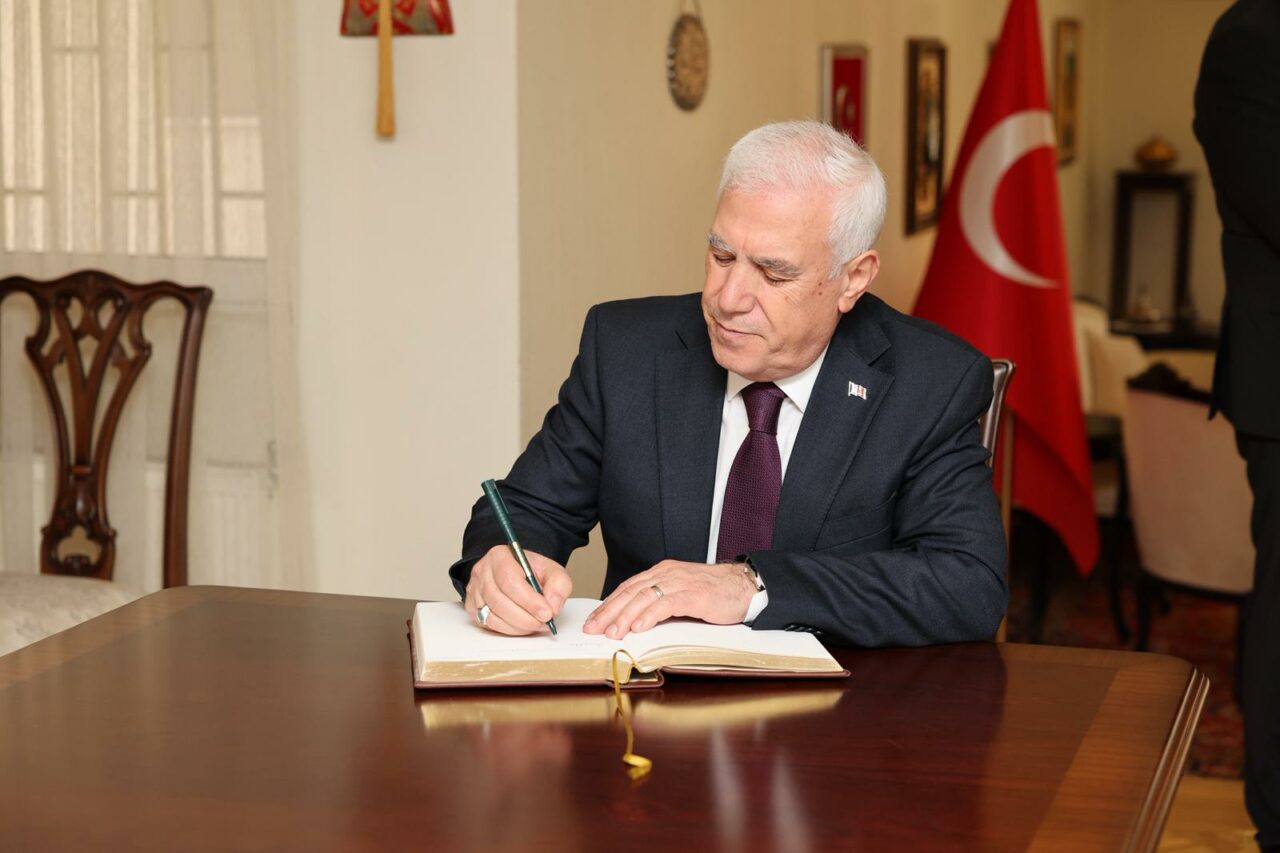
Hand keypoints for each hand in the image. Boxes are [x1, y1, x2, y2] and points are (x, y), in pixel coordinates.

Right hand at [464, 545, 571, 634]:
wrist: (517, 572)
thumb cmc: (531, 571)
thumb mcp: (551, 570)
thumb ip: (559, 584)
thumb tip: (553, 606)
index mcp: (500, 556)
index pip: (510, 581)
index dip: (529, 601)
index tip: (547, 613)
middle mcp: (482, 572)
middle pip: (499, 601)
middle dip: (526, 618)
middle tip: (544, 622)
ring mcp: (474, 590)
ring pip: (493, 616)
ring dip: (518, 626)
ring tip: (536, 624)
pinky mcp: (472, 607)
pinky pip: (488, 624)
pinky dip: (508, 630)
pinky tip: (522, 626)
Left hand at [582, 560, 756, 639]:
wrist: (744, 586)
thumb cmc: (714, 593)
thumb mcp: (681, 594)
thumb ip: (660, 602)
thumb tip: (635, 622)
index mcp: (662, 572)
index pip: (628, 588)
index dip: (608, 604)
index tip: (594, 620)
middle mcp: (667, 574)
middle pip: (630, 592)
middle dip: (609, 611)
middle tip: (593, 628)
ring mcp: (680, 582)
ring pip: (644, 597)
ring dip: (625, 616)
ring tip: (612, 633)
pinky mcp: (694, 594)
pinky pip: (666, 604)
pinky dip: (649, 616)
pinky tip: (638, 627)